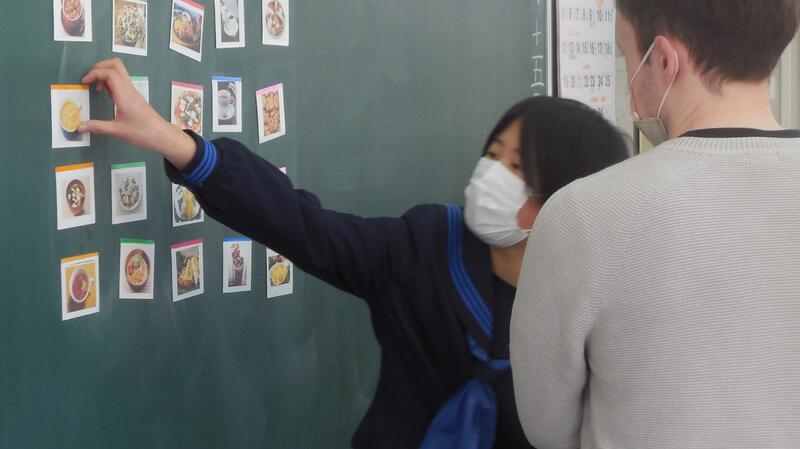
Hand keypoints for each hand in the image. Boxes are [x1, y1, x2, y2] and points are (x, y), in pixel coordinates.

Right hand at [79, 58, 196, 169]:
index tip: (84, 83)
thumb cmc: (143, 133)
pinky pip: (122, 81)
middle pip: (116, 65)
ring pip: (119, 72)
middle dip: (99, 67)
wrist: (162, 136)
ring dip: (105, 74)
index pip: (109, 72)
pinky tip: (107, 95)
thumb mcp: (118, 131)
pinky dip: (111, 82)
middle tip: (90, 80)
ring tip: (97, 89)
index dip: (94, 73)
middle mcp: (129, 89)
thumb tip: (79, 127)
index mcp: (124, 95)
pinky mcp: (135, 97)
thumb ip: (98, 127)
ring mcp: (133, 92)